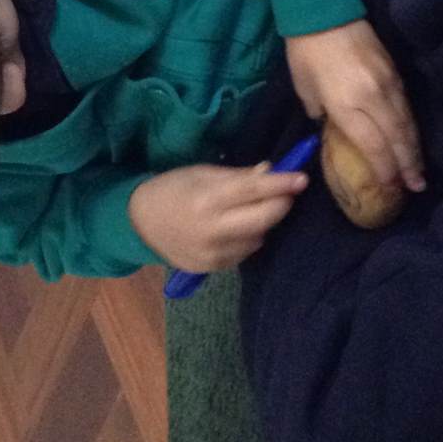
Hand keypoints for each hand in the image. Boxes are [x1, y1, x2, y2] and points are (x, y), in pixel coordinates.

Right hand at [129, 163, 307, 271]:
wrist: (140, 223)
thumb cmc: (173, 189)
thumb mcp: (202, 173)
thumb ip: (239, 176)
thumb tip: (272, 172)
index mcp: (206, 200)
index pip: (253, 190)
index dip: (280, 184)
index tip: (302, 178)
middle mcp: (212, 230)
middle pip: (264, 219)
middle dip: (281, 204)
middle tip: (288, 192)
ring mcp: (213, 254)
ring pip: (258, 238)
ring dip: (263, 223)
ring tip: (250, 209)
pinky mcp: (213, 269)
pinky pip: (245, 252)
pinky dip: (248, 238)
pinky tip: (235, 228)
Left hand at [284, 20, 424, 193]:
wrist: (324, 9)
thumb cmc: (305, 52)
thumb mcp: (305, 89)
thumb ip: (321, 114)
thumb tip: (334, 128)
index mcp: (346, 104)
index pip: (372, 145)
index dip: (384, 169)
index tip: (391, 187)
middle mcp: (372, 96)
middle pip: (396, 138)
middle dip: (407, 165)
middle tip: (416, 186)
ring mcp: (387, 82)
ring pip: (406, 122)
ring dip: (414, 148)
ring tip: (419, 171)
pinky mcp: (394, 70)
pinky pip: (406, 105)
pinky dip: (411, 125)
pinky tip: (413, 138)